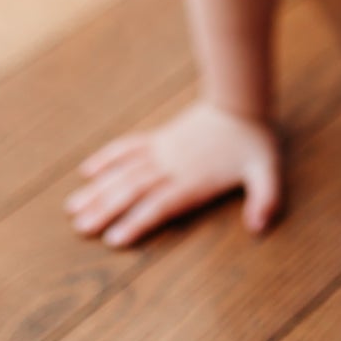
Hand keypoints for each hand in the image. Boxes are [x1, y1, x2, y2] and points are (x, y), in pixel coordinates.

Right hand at [63, 99, 282, 246]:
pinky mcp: (158, 139)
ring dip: (98, 189)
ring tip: (73, 207)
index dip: (136, 222)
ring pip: (123, 172)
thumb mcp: (268, 171)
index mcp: (194, 180)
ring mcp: (161, 151)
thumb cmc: (254, 141)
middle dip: (105, 211)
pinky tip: (86, 171)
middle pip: (132, 191)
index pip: (159, 205)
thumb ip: (266, 199)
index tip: (112, 240)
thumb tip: (260, 226)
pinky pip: (128, 147)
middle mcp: (171, 166)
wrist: (240, 100)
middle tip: (79, 228)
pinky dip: (107, 158)